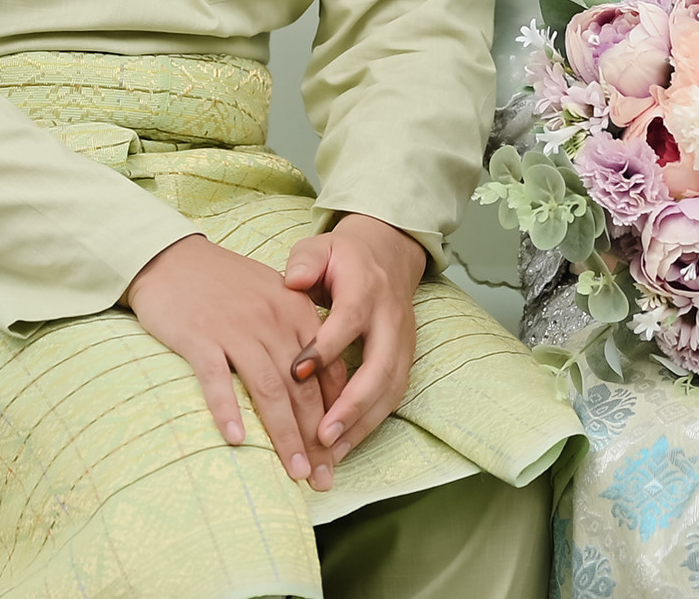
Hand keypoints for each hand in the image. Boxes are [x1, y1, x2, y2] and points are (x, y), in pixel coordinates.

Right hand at [123, 233, 349, 489]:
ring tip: (294, 472)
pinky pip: (216, 378)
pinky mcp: (199, 336)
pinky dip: (228, 409)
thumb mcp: (272, 297)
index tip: (337, 456)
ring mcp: (235, 329)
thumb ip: (297, 334)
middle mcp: (272, 321)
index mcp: (296, 311)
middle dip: (316, 439)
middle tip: (323, 479)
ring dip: (284, 434)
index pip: (326, 372)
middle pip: (302, 388)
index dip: (335, 417)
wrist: (172, 256)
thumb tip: (320, 384)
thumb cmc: (224, 283)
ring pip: (268, 389)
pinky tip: (237, 440)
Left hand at [281, 214, 427, 468]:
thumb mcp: (320, 247)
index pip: (349, 320)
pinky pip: (393, 397)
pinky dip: (370, 425)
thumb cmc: (344, 256)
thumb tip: (292, 281)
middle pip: (380, 366)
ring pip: (390, 388)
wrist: (388, 252)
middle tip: (322, 435)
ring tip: (331, 453)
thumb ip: (305, 261)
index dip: (325, 348)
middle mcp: (390, 318)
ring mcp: (403, 341)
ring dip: (362, 424)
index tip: (295, 373)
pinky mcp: (406, 359)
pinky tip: (344, 445)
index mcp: (365, 287)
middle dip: (352, 405)